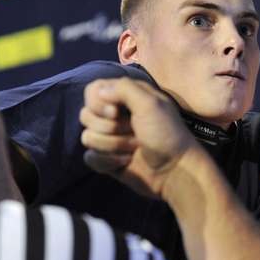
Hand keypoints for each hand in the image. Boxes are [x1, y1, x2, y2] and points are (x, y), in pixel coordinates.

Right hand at [80, 78, 196, 197]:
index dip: (98, 102)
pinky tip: (125, 162)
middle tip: (134, 132)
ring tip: (134, 148)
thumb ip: (124, 88)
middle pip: (86, 115)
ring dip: (114, 145)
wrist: (174, 170)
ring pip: (87, 137)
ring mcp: (109, 138)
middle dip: (110, 127)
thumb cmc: (166, 134)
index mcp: (125, 97)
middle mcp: (114, 115)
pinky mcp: (106, 160)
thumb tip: (99, 91)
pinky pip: (90, 157)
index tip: (115, 112)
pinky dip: (108, 161)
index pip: (92, 90)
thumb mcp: (150, 103)